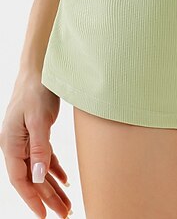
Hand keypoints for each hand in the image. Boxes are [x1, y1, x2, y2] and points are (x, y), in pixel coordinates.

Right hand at [0, 70, 71, 217]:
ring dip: (54, 187)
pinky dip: (55, 170)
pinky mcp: (39, 133)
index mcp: (11, 144)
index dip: (32, 199)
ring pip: (40, 170)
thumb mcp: (38, 119)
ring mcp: (28, 140)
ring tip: (67, 204)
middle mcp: (17, 145)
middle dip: (48, 198)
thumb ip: (39, 148)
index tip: (44, 215)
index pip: (20, 179)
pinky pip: (46, 158)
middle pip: (32, 179)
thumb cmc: (36, 91)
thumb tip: (36, 176)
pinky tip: (66, 181)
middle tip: (63, 214)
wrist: (40, 70)